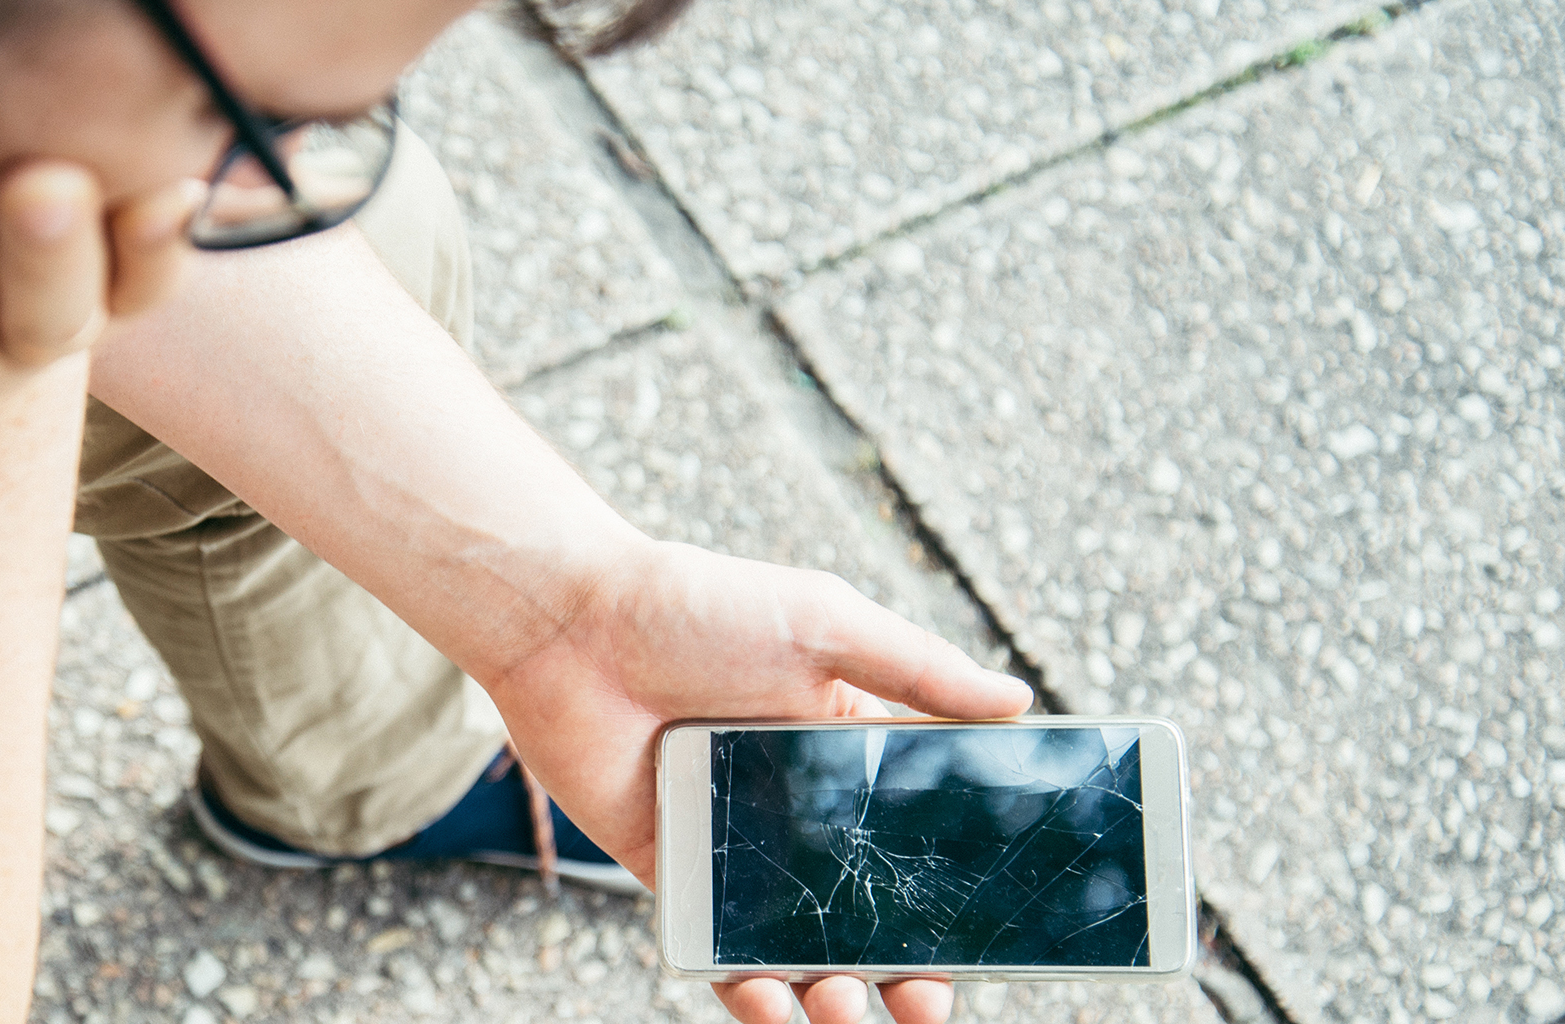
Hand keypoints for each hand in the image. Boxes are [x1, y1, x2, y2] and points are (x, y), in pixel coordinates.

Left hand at [478, 541, 1033, 1023]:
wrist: (571, 622)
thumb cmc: (698, 605)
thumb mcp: (827, 622)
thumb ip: (920, 671)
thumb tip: (1020, 701)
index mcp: (847, 750)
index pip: (922, 840)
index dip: (957, 897)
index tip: (993, 941)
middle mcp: (797, 806)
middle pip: (869, 911)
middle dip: (904, 969)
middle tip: (920, 998)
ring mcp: (733, 845)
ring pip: (797, 944)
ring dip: (832, 990)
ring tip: (843, 1003)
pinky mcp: (668, 869)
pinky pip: (716, 946)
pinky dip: (746, 990)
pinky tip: (768, 1000)